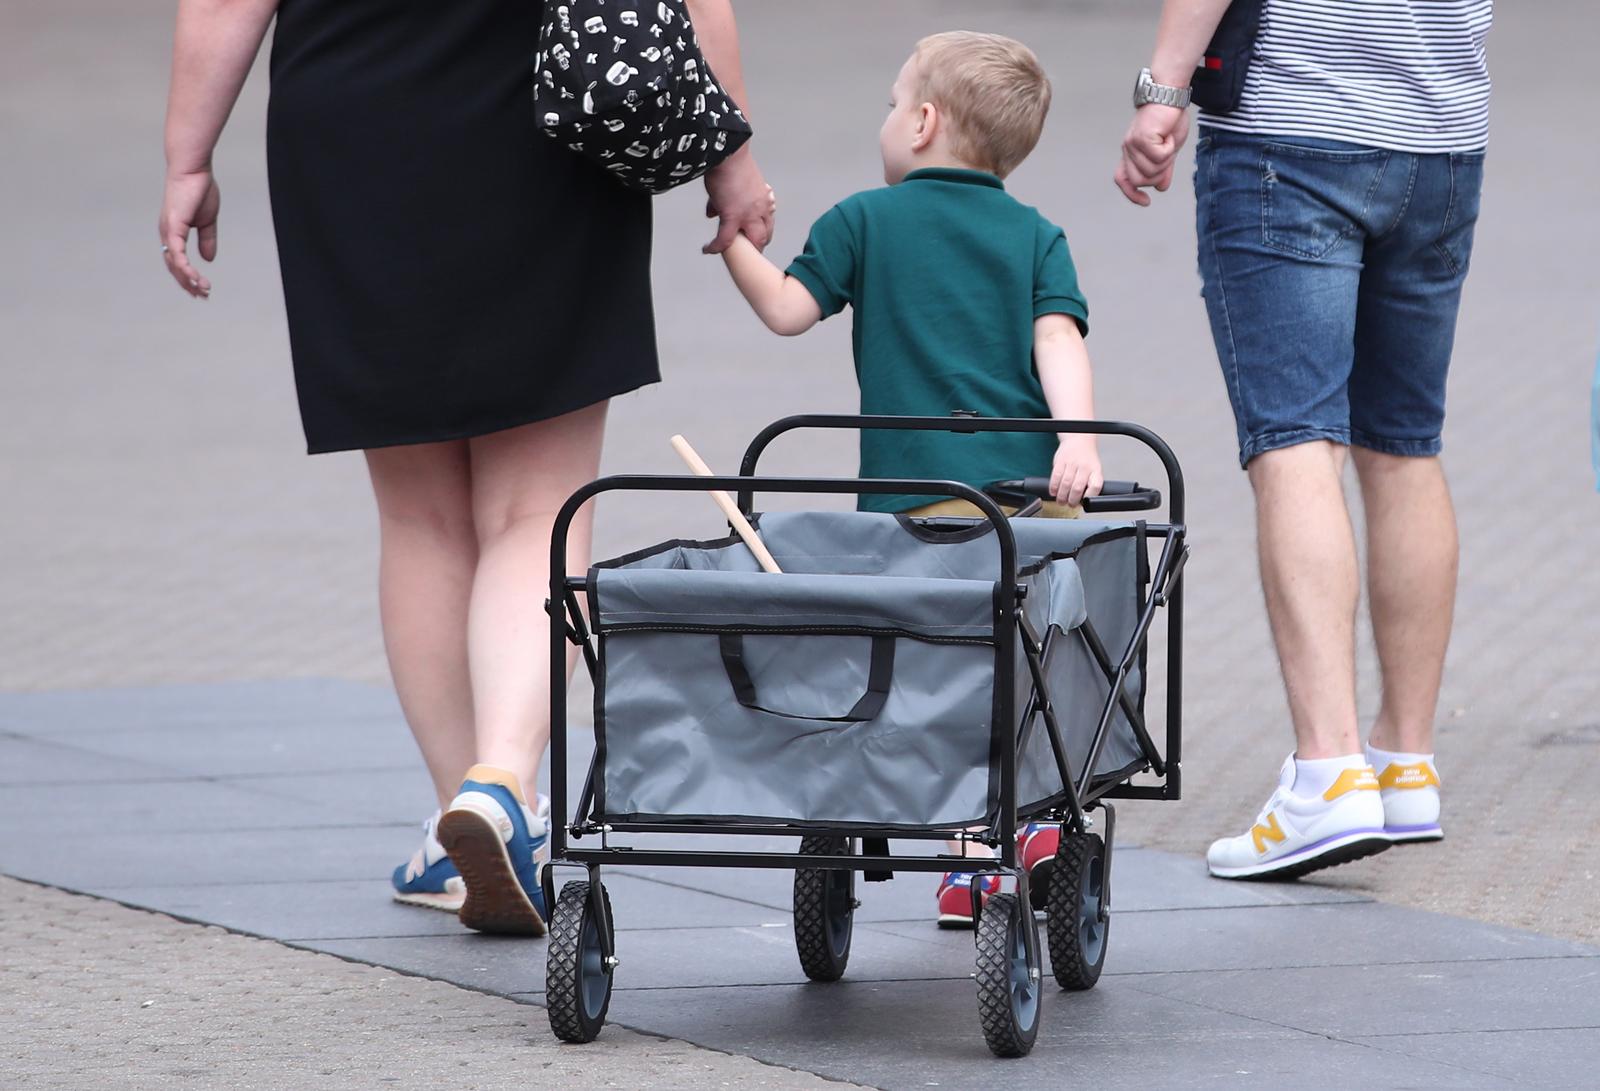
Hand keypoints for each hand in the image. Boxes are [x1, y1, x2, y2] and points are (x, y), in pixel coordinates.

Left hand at [159, 168, 220, 297]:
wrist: (193, 170)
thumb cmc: (199, 189)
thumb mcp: (207, 221)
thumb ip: (207, 240)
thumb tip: (208, 259)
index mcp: (174, 232)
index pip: (177, 260)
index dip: (188, 276)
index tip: (202, 289)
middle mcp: (167, 234)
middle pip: (173, 267)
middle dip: (188, 283)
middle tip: (203, 296)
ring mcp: (167, 231)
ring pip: (174, 264)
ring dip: (188, 280)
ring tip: (203, 290)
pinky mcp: (173, 228)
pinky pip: (177, 254)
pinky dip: (185, 268)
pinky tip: (195, 278)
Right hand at [703, 149, 773, 253]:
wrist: (727, 153)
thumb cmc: (730, 162)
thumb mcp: (736, 182)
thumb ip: (729, 198)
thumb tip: (713, 210)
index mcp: (763, 198)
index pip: (767, 221)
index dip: (760, 231)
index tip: (753, 235)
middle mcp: (760, 209)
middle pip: (764, 235)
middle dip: (756, 245)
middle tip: (745, 252)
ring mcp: (748, 214)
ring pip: (751, 241)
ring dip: (741, 250)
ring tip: (728, 252)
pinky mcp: (733, 216)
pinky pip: (725, 239)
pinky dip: (716, 246)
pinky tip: (708, 249)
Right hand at [1051, 436, 1103, 507]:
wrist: (1078, 439)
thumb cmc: (1086, 458)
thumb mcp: (1094, 469)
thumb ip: (1090, 483)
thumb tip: (1084, 501)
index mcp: (1095, 470)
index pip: (1095, 485)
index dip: (1090, 496)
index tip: (1085, 502)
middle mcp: (1084, 466)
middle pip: (1077, 488)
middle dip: (1072, 500)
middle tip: (1070, 504)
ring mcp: (1072, 463)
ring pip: (1065, 484)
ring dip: (1062, 496)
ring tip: (1061, 501)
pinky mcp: (1060, 461)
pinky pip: (1055, 477)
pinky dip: (1053, 487)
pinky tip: (1054, 492)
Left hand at [1114, 104, 1189, 206]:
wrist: (1170, 94)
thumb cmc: (1169, 118)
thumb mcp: (1169, 148)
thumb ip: (1164, 168)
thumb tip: (1161, 187)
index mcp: (1131, 153)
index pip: (1122, 179)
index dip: (1131, 194)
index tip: (1146, 201)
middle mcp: (1128, 150)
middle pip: (1141, 180)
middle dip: (1159, 173)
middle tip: (1168, 155)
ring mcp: (1132, 144)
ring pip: (1151, 171)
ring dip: (1166, 159)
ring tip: (1168, 140)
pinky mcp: (1142, 138)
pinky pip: (1159, 157)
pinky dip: (1169, 148)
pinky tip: (1168, 135)